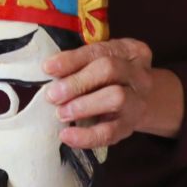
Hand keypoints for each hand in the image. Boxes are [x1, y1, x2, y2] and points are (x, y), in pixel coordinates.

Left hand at [44, 37, 181, 147]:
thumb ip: (76, 64)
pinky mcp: (130, 126)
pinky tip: (67, 135)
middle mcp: (138, 74)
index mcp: (129, 51)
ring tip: (61, 113)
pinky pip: (110, 132)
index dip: (72, 59)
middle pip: (110, 69)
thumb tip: (48, 70)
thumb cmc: (108, 78)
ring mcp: (138, 100)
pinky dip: (86, 136)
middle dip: (77, 82)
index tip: (47, 68)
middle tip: (52, 95)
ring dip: (83, 106)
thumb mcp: (96, 63)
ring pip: (116, 98)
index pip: (99, 50)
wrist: (137, 103)